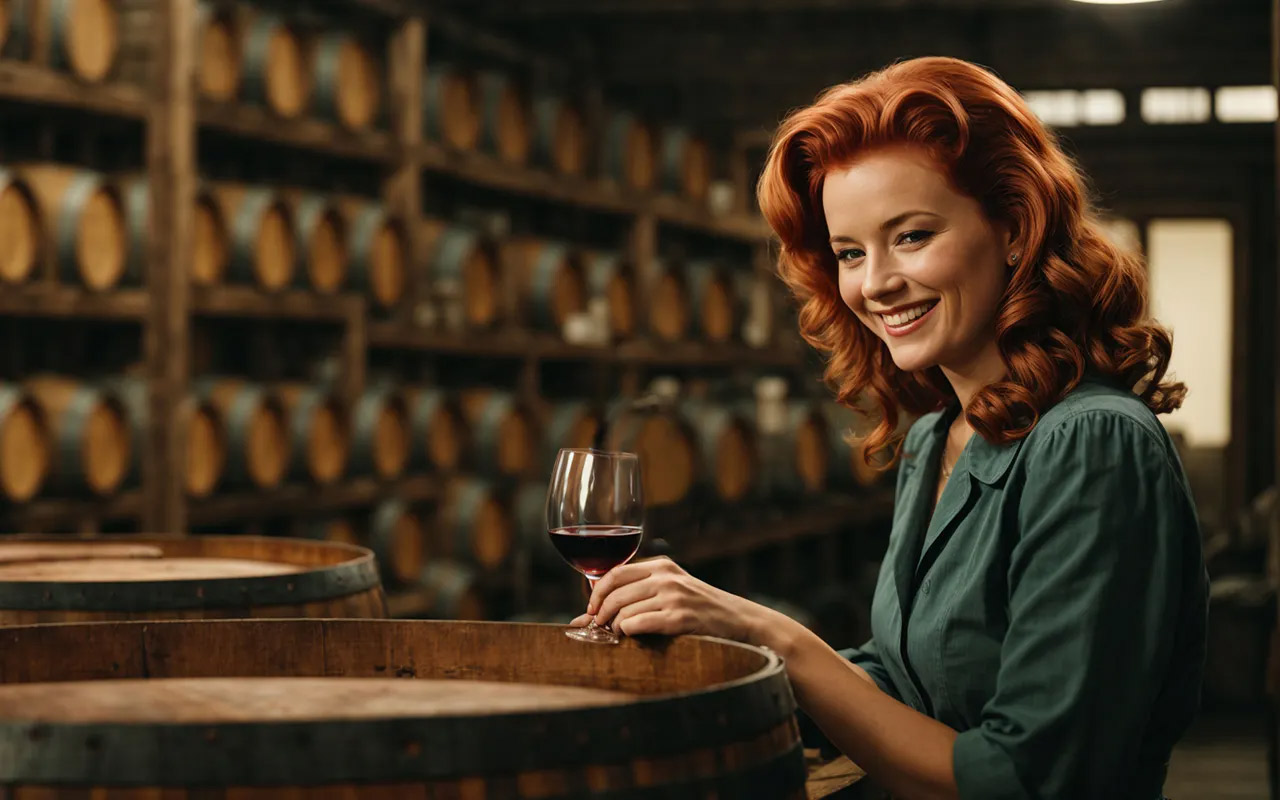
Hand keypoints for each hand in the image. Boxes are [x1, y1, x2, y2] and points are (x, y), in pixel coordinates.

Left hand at [569, 556, 759, 640]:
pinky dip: (628, 632)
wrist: (738, 619)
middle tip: (599, 627)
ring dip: (614, 626)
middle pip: (616, 592)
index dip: (596, 592)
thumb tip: (587, 616)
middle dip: (600, 613)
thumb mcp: (671, 590)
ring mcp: (674, 596)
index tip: (591, 610)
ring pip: (624, 610)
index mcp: (661, 566)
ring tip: (618, 635)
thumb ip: (637, 594)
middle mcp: (666, 577)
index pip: (615, 573)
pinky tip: (631, 637)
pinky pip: (639, 623)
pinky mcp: (680, 617)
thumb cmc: (699, 609)